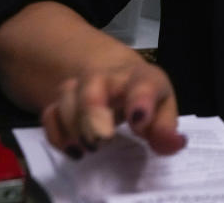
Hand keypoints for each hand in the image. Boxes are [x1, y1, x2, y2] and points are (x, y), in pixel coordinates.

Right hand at [40, 60, 185, 157]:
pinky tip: (74, 150)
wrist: (114, 73)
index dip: (140, 101)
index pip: (142, 83)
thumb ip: (166, 128)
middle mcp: (108, 77)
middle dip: (94, 114)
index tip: (138, 122)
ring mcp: (81, 86)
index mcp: (142, 78)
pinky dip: (57, 135)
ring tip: (91, 148)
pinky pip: (50, 115)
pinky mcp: (60, 101)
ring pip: (67, 98)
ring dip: (75, 127)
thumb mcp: (163, 107)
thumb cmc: (144, 95)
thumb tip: (174, 143)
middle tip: (103, 140)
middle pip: (93, 87)